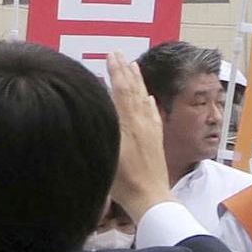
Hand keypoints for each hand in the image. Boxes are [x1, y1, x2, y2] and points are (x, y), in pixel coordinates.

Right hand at [103, 54, 173, 228]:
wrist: (149, 196)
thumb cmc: (123, 181)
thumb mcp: (106, 151)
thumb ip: (103, 126)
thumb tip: (94, 105)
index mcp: (128, 122)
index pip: (121, 89)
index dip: (116, 71)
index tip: (111, 56)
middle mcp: (141, 121)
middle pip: (133, 89)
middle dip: (126, 70)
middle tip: (120, 54)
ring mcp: (151, 129)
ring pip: (144, 98)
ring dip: (138, 81)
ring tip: (135, 66)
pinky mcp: (156, 139)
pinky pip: (153, 113)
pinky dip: (149, 102)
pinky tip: (149, 97)